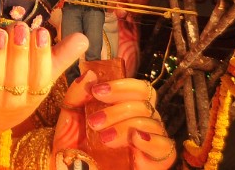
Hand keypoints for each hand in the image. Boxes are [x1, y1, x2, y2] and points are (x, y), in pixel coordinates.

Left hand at [0, 24, 87, 145]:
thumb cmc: (5, 95)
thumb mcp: (32, 83)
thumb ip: (56, 59)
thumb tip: (83, 38)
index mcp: (30, 98)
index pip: (39, 81)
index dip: (41, 58)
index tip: (41, 32)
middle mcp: (8, 103)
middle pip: (16, 79)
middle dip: (18, 51)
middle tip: (19, 27)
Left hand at [53, 71, 176, 168]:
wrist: (71, 169)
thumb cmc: (73, 144)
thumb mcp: (69, 116)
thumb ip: (77, 94)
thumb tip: (91, 73)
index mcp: (124, 106)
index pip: (138, 87)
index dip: (121, 85)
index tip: (97, 91)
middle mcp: (141, 120)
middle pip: (146, 101)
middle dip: (118, 108)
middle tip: (95, 121)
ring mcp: (150, 140)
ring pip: (152, 121)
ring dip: (125, 126)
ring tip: (103, 138)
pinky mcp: (156, 161)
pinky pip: (165, 146)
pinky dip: (150, 140)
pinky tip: (134, 140)